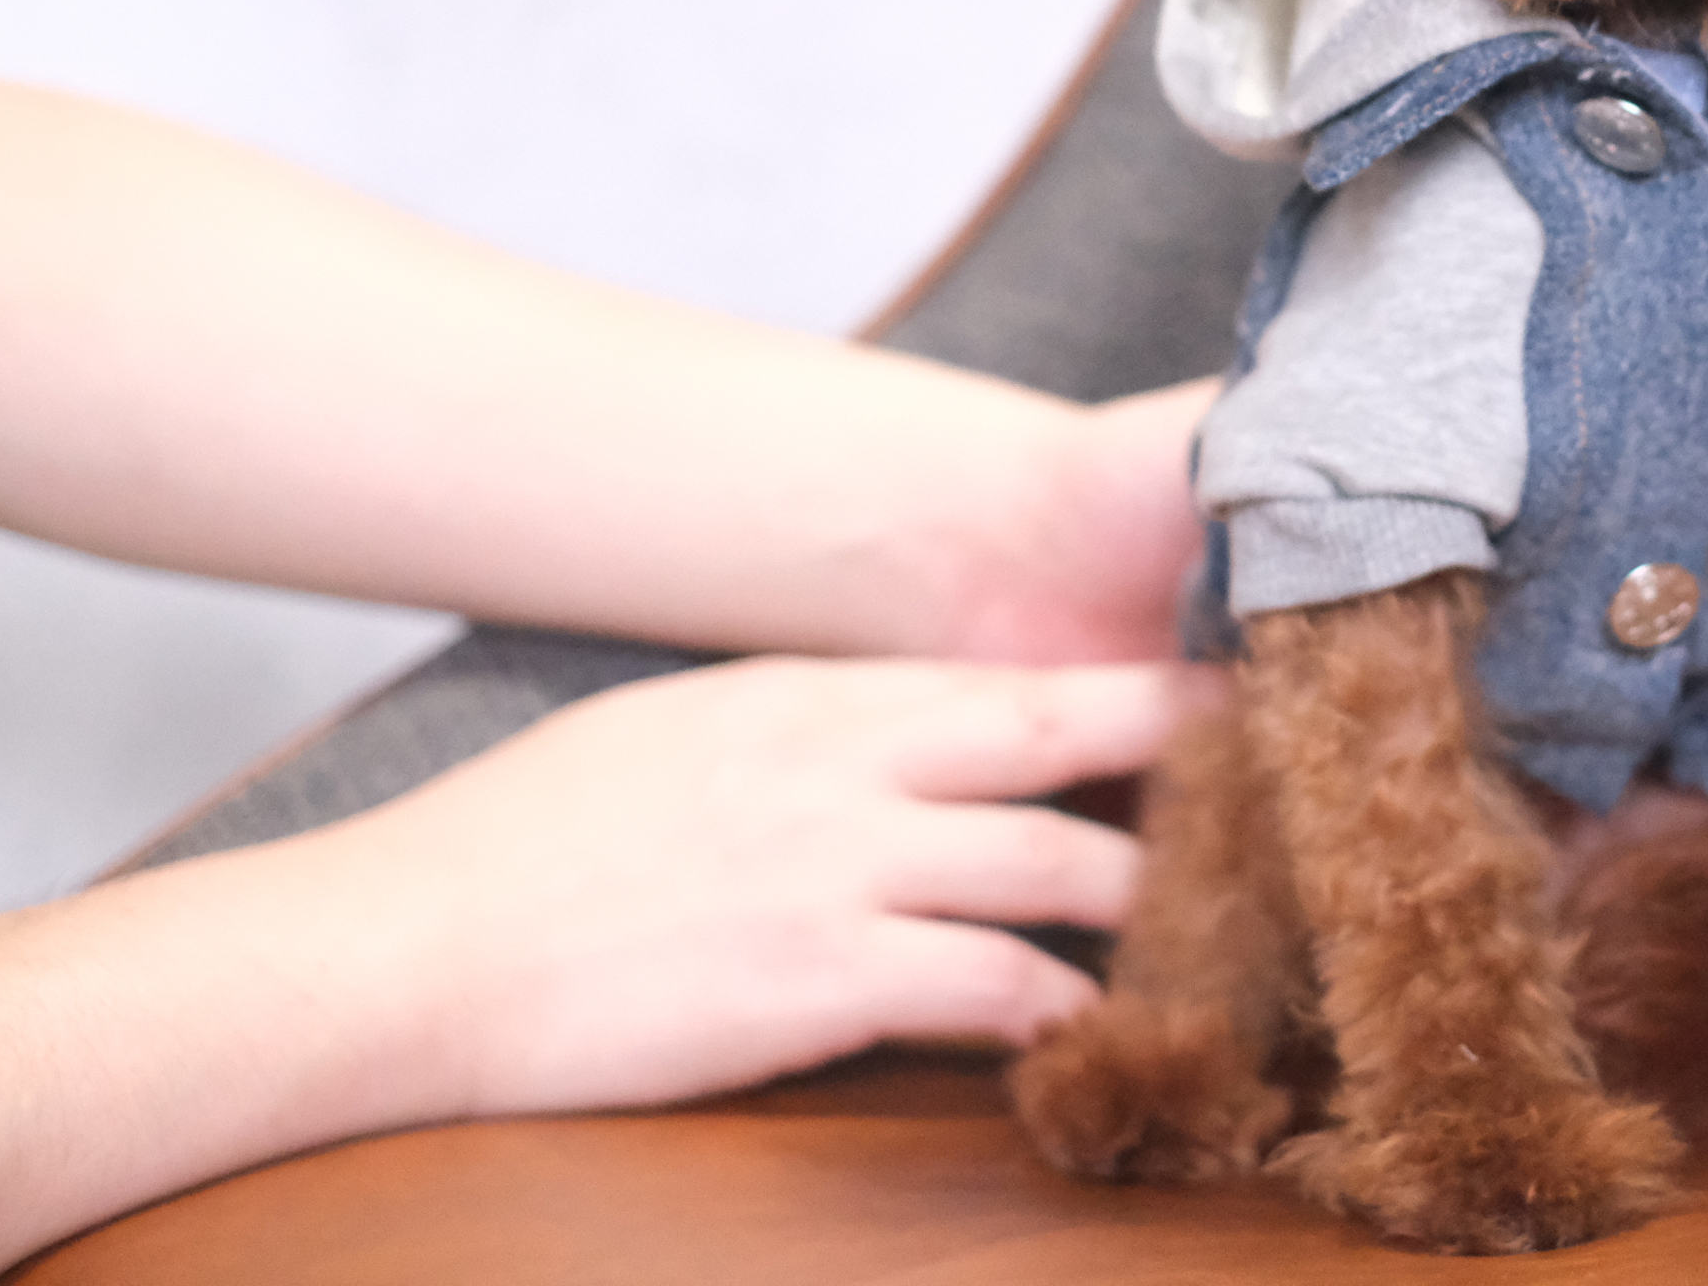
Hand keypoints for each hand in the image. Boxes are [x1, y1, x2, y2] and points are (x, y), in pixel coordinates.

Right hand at [0, 654, 1217, 1275]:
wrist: (406, 949)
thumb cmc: (523, 848)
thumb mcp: (675, 739)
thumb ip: (800, 732)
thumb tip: (893, 738)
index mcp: (812, 698)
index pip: (1008, 677)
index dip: (1128, 682)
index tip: (1219, 683)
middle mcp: (843, 760)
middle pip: (1066, 732)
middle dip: (1191, 740)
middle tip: (1301, 753)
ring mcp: (836, 865)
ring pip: (1053, 862)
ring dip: (1154, 894)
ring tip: (1241, 918)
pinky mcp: (814, 978)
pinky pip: (986, 986)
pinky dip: (1062, 1008)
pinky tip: (1108, 1030)